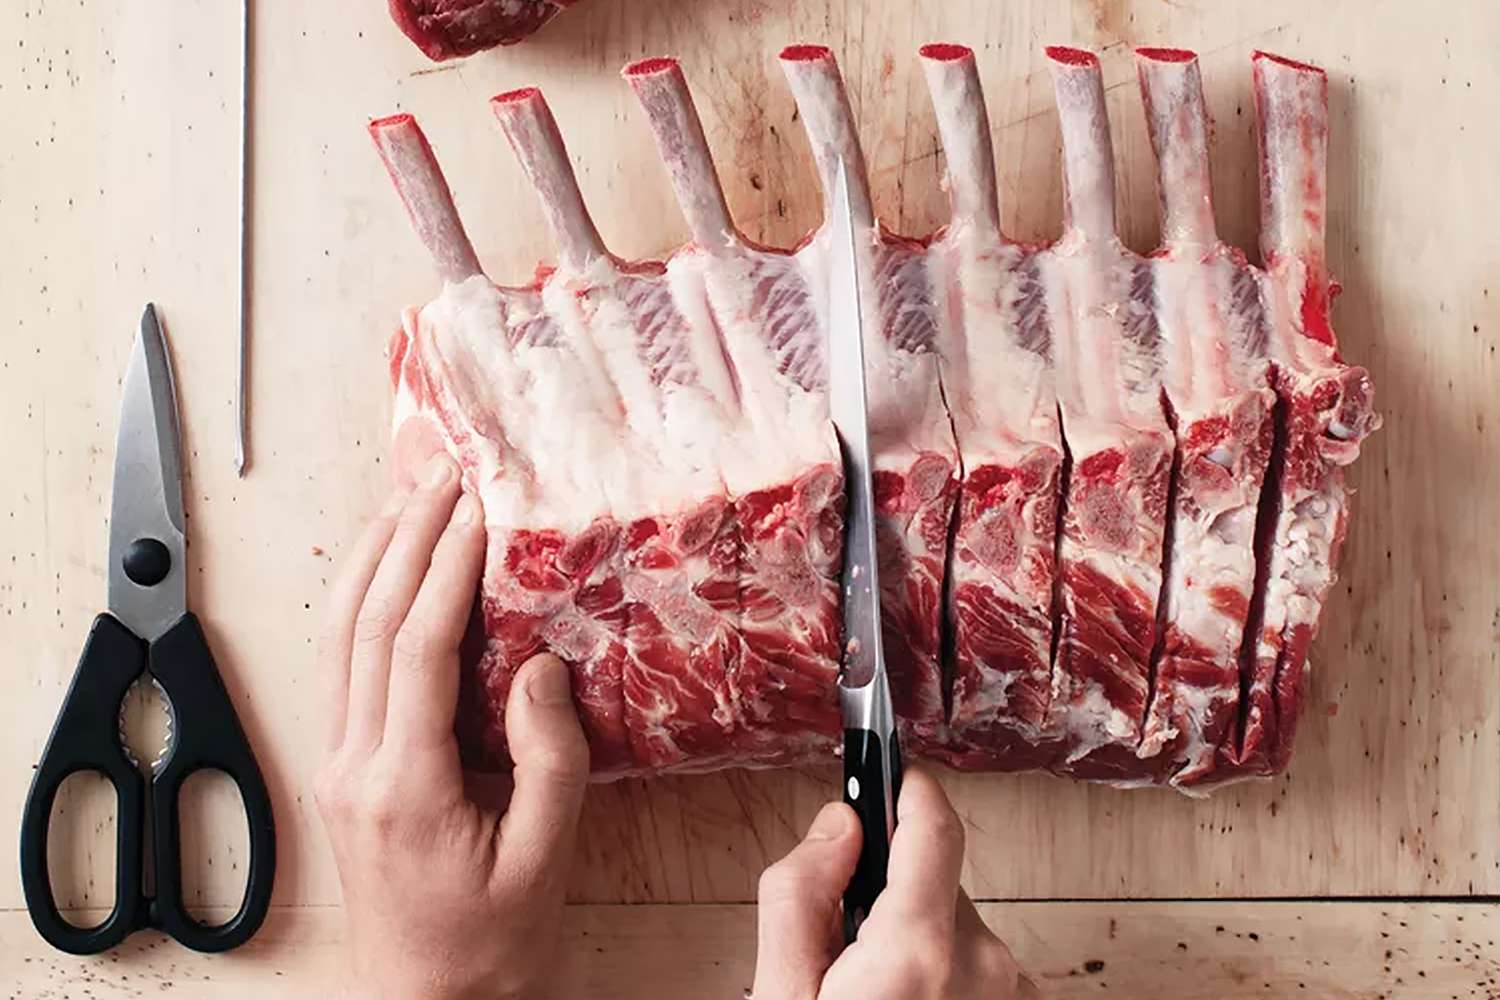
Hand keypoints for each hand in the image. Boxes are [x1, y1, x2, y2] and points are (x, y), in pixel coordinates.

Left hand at [314, 452, 589, 999]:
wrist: (431, 999)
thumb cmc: (496, 938)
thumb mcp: (546, 854)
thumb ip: (549, 757)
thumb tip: (539, 663)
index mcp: (405, 786)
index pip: (416, 649)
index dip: (445, 569)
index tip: (476, 508)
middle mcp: (353, 765)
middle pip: (365, 626)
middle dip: (404, 538)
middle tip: (442, 474)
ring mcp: (336, 764)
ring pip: (338, 637)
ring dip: (371, 559)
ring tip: (408, 495)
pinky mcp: (338, 767)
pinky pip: (340, 665)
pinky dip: (359, 602)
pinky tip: (383, 567)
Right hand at [751, 769, 1035, 999]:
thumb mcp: (782, 992)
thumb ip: (800, 895)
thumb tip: (839, 824)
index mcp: (917, 953)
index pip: (934, 826)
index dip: (908, 788)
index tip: (892, 772)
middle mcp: (981, 967)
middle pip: (933, 880)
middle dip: (889, 891)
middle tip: (844, 943)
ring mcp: (1007, 992)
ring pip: (952, 923)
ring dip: (916, 938)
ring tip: (874, 991)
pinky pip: (973, 963)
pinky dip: (942, 974)